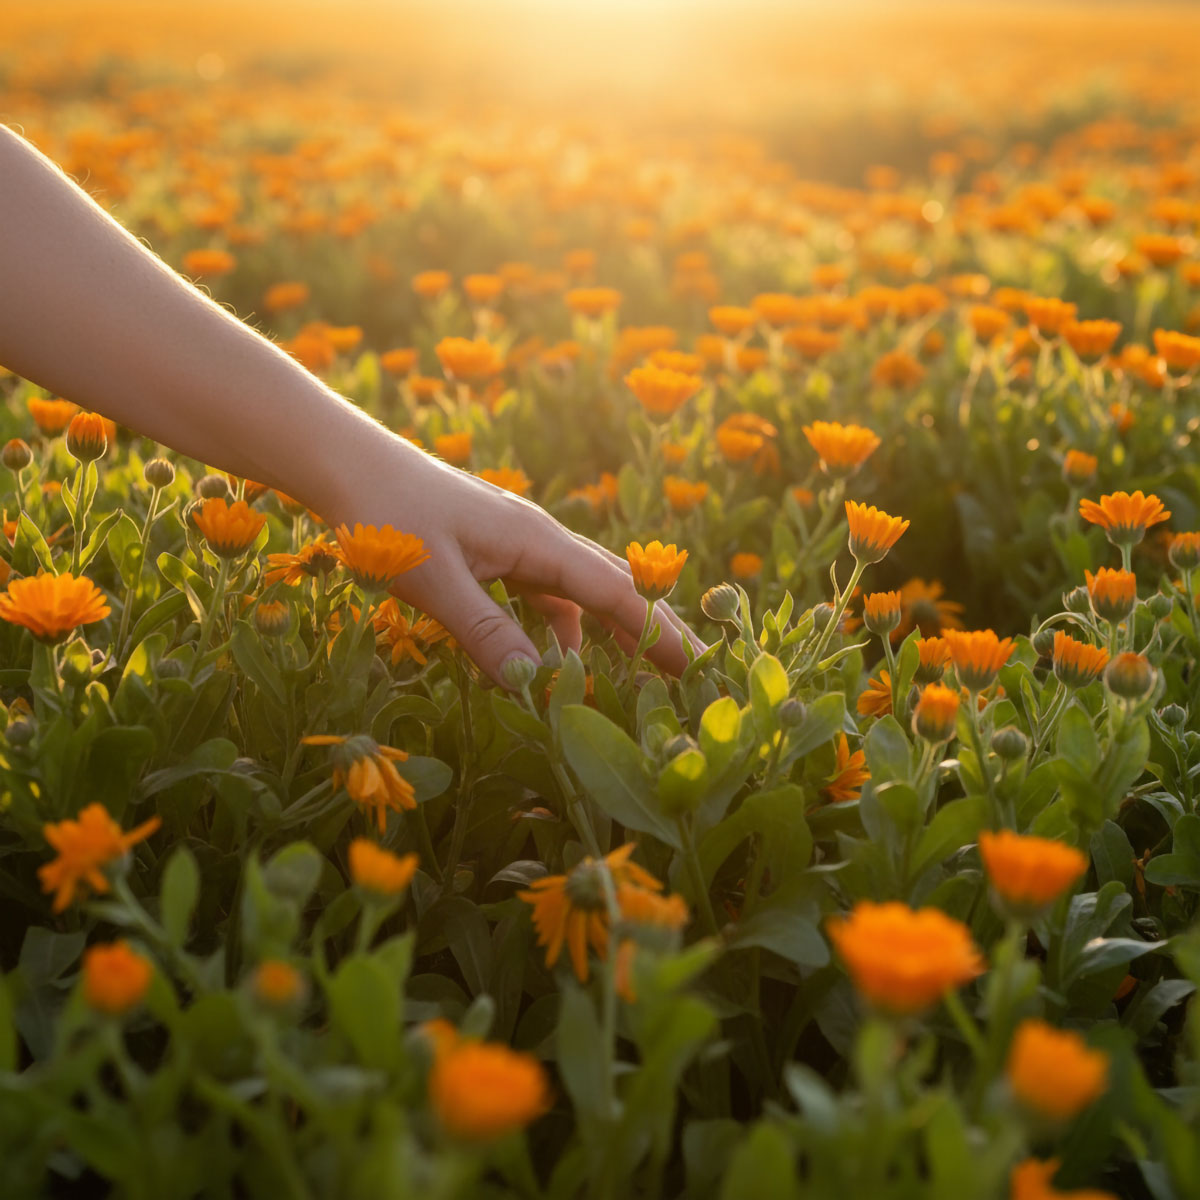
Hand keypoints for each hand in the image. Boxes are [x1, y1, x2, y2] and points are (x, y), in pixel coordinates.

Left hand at [333, 443, 705, 686]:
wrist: (344, 461)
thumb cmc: (384, 514)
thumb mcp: (433, 580)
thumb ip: (484, 632)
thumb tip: (535, 684)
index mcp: (537, 540)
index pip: (616, 594)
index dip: (659, 633)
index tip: (699, 667)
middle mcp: (539, 537)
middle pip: (614, 587)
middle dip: (655, 629)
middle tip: (694, 672)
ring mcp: (517, 541)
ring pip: (581, 591)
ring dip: (609, 631)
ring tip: (636, 674)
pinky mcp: (494, 548)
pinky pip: (544, 593)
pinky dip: (559, 626)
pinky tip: (552, 655)